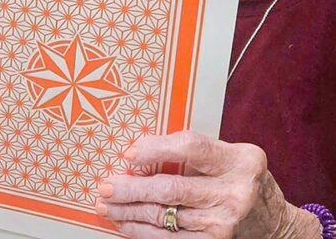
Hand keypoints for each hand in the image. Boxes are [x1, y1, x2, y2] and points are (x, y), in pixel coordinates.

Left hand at [93, 131, 318, 238]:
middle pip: (172, 189)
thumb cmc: (241, 177)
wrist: (274, 223)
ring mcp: (225, 225)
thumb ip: (193, 151)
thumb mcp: (229, 154)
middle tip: (104, 186)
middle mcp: (234, 193)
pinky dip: (144, 233)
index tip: (128, 154)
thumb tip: (138, 151)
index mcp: (239, 160)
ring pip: (166, 218)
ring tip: (106, 206)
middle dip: (131, 189)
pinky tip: (126, 225)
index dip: (156, 149)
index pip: (190, 148)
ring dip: (130, 213)